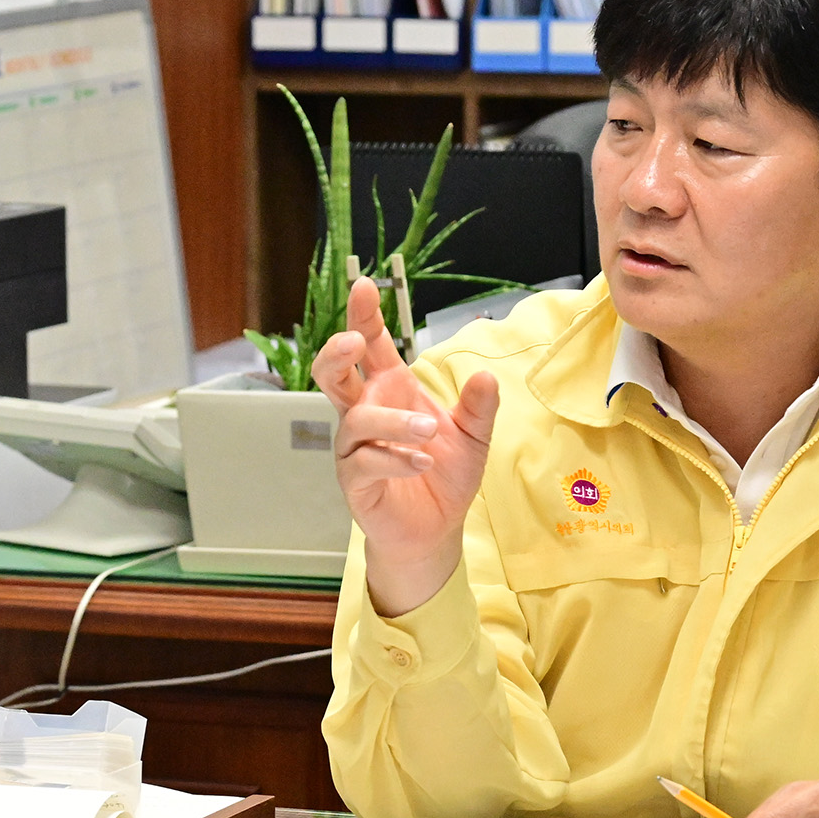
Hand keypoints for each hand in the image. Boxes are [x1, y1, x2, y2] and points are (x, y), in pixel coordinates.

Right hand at [314, 276, 500, 616]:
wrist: (435, 530)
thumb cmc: (444, 476)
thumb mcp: (474, 437)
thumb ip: (478, 408)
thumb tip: (486, 376)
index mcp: (390, 391)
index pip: (371, 346)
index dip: (363, 317)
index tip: (363, 286)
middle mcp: (365, 413)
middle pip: (332, 373)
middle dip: (337, 352)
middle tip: (356, 342)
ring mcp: (355, 447)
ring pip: (355, 420)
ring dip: (392, 421)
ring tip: (429, 430)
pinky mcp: (355, 480)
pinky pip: (365, 461)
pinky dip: (395, 459)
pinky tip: (423, 462)